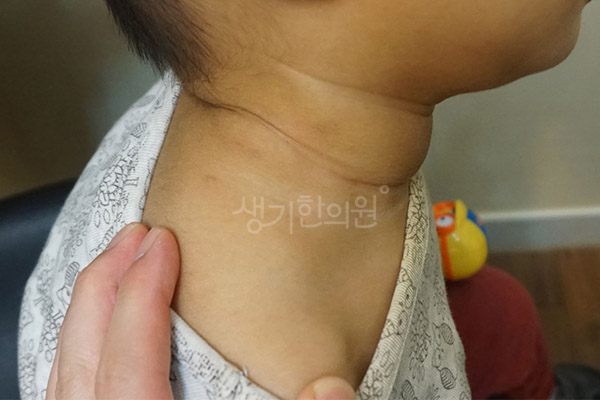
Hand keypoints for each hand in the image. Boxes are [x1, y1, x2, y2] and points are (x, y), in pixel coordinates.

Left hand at [46, 223, 355, 399]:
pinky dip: (79, 352)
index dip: (140, 292)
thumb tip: (331, 390)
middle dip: (104, 283)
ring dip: (86, 312)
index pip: (129, 360)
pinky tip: (101, 337)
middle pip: (81, 356)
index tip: (161, 242)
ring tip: (115, 268)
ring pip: (62, 375)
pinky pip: (66, 394)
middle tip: (133, 235)